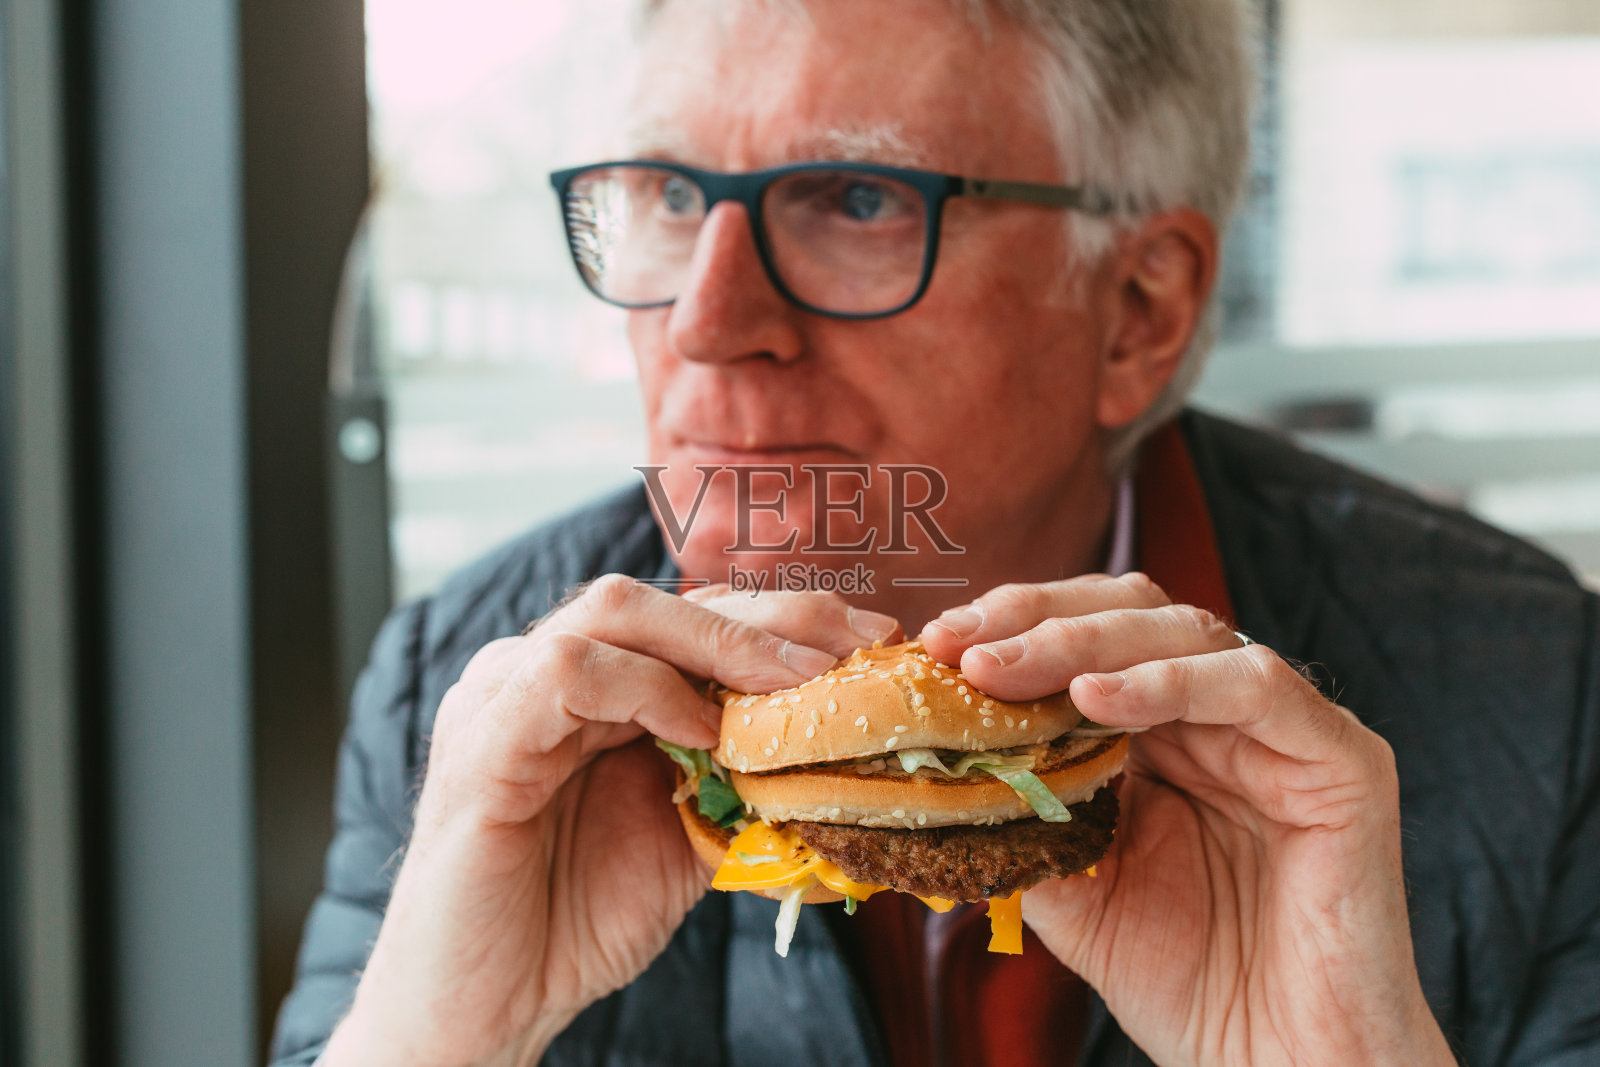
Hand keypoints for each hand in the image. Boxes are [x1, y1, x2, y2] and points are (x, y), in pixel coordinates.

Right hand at [324, 576, 897, 1066]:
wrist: (487, 1002)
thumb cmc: (574, 918)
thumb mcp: (686, 832)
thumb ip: (737, 773)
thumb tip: (836, 740)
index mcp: (593, 686)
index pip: (691, 615)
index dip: (784, 618)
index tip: (871, 639)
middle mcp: (545, 671)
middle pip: (663, 598)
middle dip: (768, 617)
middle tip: (848, 650)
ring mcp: (504, 695)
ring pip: (615, 611)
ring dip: (718, 642)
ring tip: (791, 683)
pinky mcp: (480, 740)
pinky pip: (565, 673)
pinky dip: (643, 687)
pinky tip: (697, 728)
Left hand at [921, 573, 1454, 1066]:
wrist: (1275, 1064)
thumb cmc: (1187, 981)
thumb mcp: (1073, 884)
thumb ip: (1025, 811)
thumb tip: (940, 757)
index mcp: (1168, 732)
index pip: (1090, 639)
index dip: (1014, 627)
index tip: (937, 644)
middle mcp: (1225, 714)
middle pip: (1133, 613)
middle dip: (1036, 619)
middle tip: (961, 646)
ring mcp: (1284, 730)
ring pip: (1186, 632)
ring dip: (1082, 642)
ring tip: (1004, 669)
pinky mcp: (1342, 758)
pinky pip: (1254, 686)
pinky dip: (1169, 681)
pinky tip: (1095, 699)